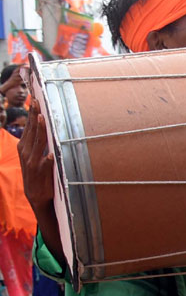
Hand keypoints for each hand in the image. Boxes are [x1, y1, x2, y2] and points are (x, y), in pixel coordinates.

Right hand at [18, 94, 54, 212]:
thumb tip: (41, 127)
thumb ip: (36, 144)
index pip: (29, 127)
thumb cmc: (38, 174)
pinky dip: (48, 158)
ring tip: (43, 117)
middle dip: (35, 115)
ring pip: (37, 142)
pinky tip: (51, 153)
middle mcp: (26, 152)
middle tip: (38, 101)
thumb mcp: (32, 157)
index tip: (35, 100)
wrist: (36, 196)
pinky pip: (45, 163)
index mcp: (24, 147)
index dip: (32, 113)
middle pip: (32, 130)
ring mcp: (32, 162)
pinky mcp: (40, 172)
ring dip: (40, 129)